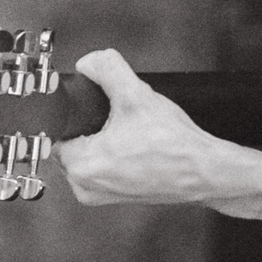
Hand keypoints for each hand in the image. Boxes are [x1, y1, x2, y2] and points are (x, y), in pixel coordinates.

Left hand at [55, 49, 232, 206]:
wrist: (206, 172)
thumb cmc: (175, 145)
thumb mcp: (137, 94)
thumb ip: (107, 69)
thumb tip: (89, 63)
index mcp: (81, 166)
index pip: (55, 131)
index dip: (73, 113)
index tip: (93, 107)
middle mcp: (85, 187)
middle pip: (70, 142)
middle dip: (90, 125)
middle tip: (119, 119)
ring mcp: (100, 196)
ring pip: (86, 154)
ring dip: (102, 139)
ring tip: (130, 132)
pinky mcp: (115, 198)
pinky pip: (102, 168)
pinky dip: (113, 154)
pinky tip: (135, 146)